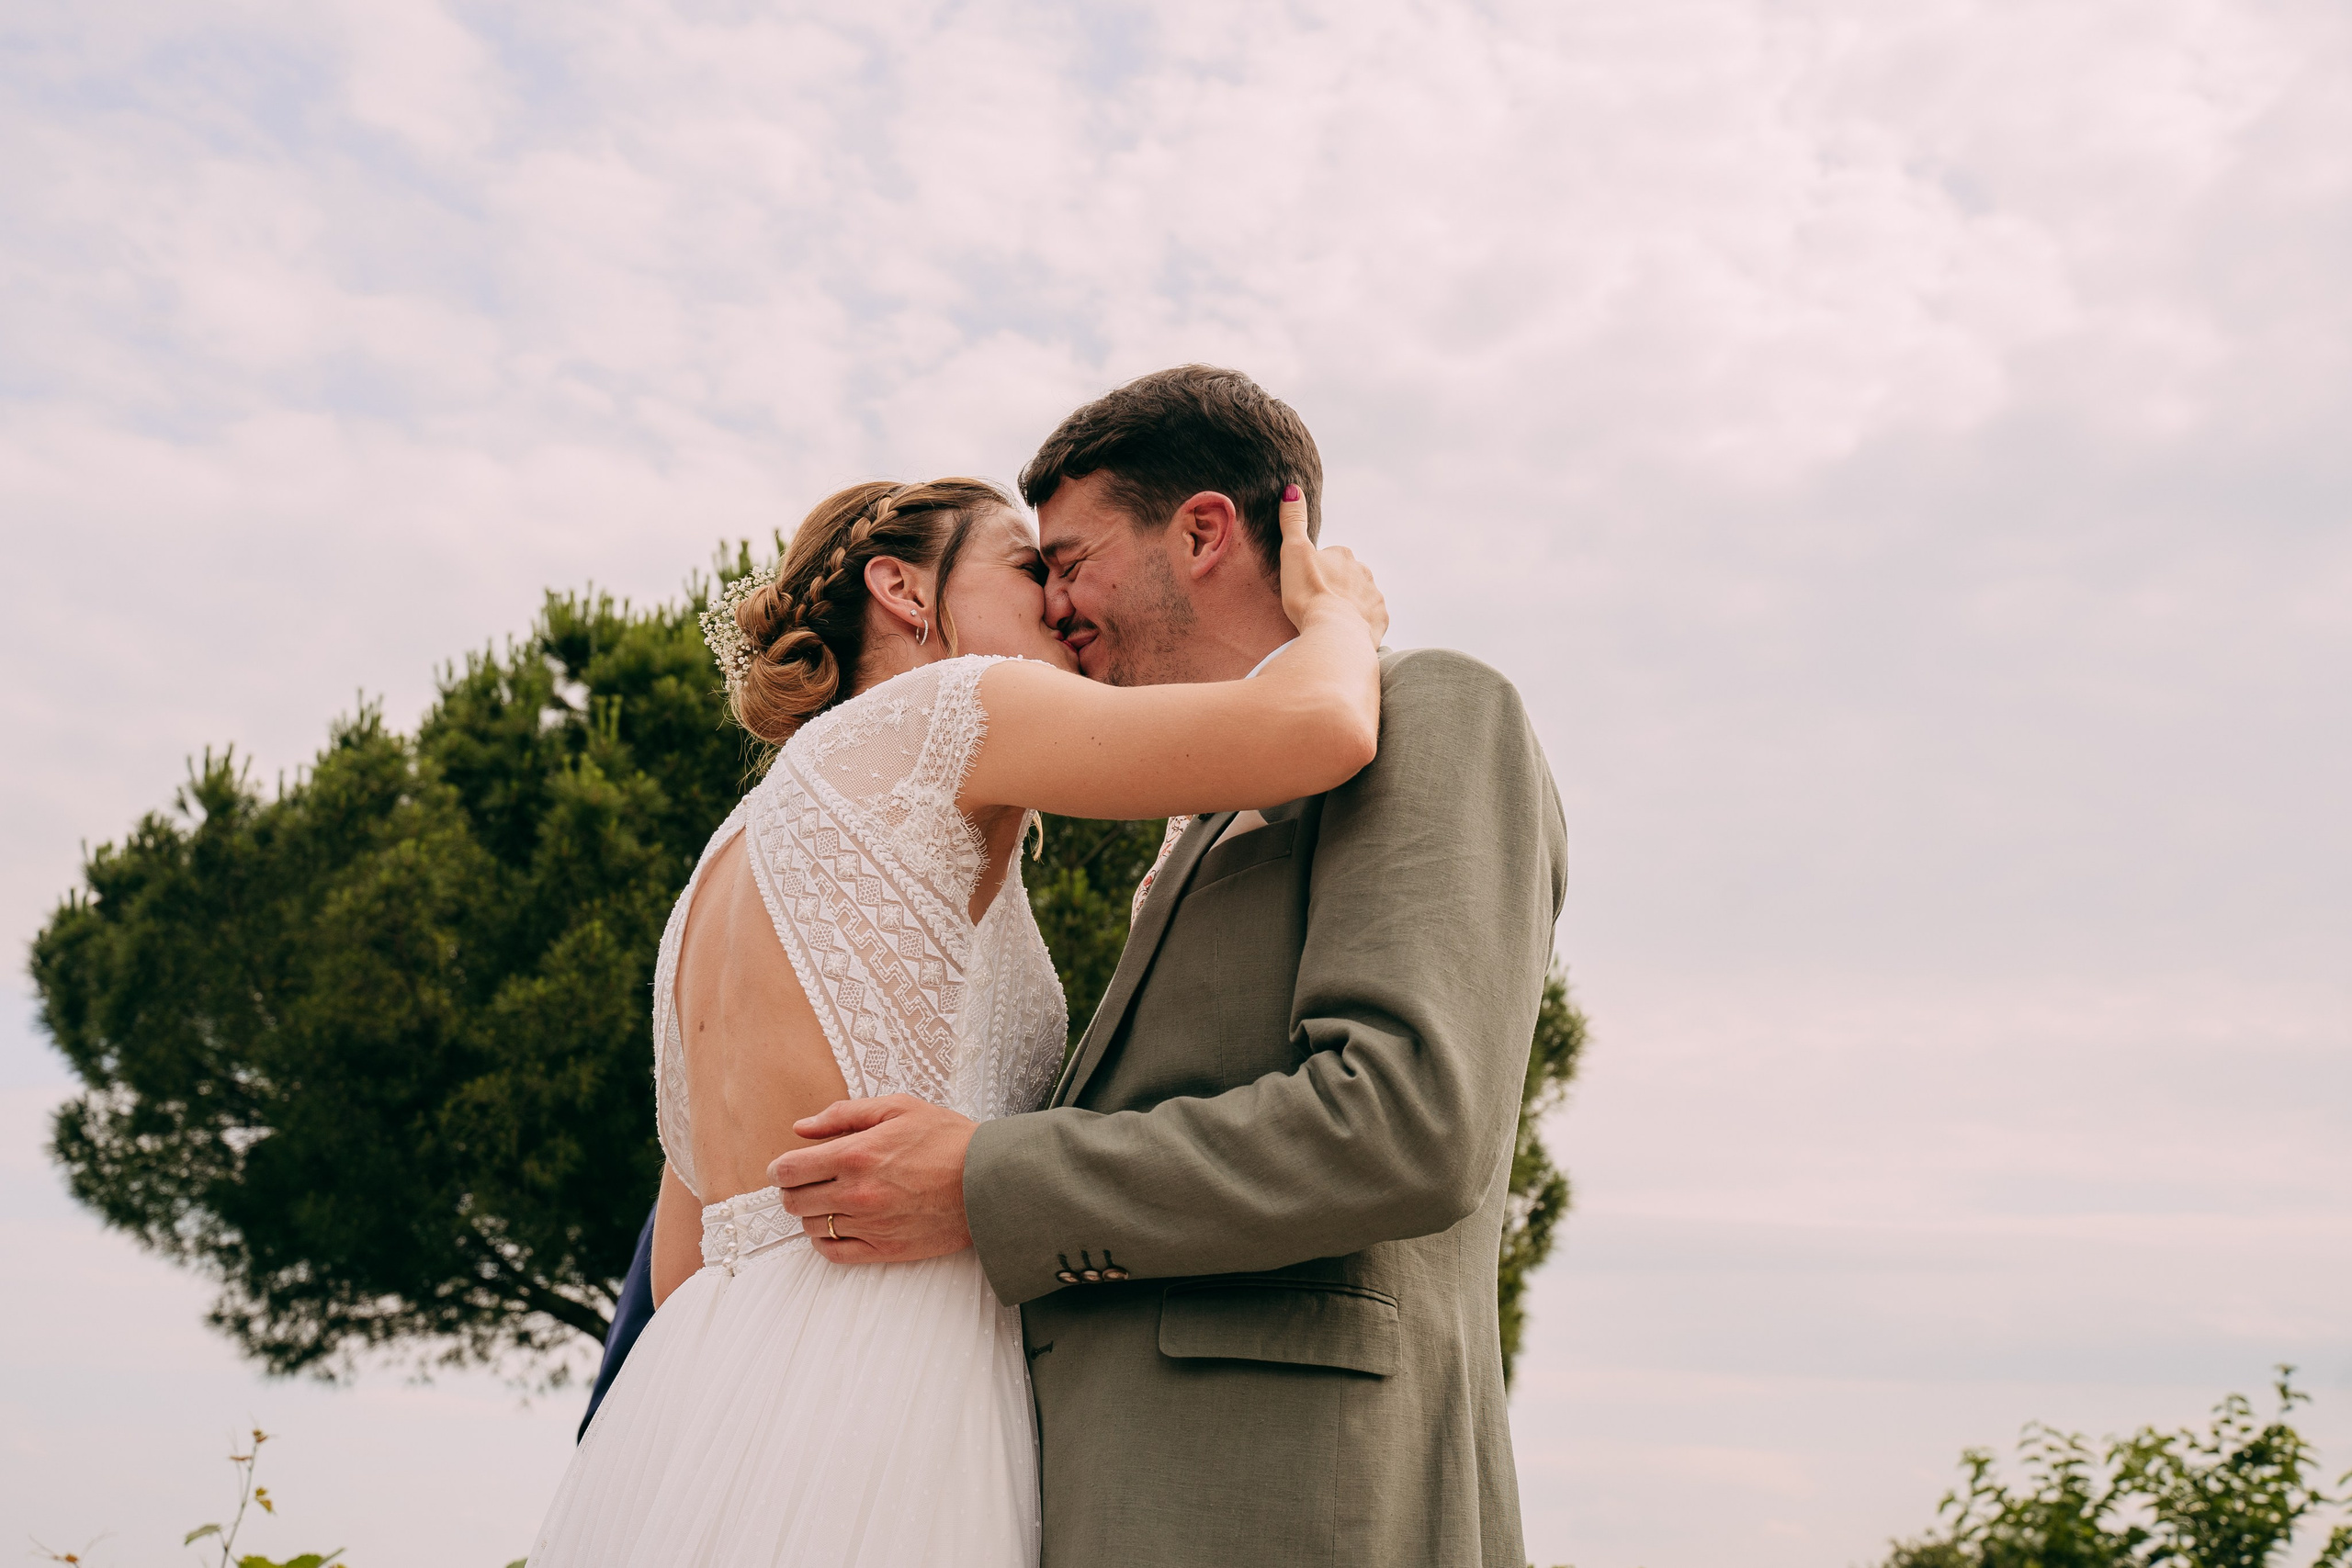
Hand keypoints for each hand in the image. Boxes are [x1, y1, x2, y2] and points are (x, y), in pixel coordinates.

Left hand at [767, 1095, 976, 1263]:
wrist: (990, 1181)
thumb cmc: (947, 1139)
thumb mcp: (898, 1107)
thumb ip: (844, 1114)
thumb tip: (801, 1128)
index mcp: (856, 1154)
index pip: (789, 1170)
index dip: (779, 1169)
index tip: (784, 1167)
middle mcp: (856, 1193)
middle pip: (793, 1201)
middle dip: (792, 1190)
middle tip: (807, 1181)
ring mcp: (869, 1225)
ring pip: (811, 1227)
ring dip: (811, 1213)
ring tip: (829, 1200)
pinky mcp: (884, 1250)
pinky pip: (834, 1252)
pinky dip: (826, 1240)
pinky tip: (838, 1225)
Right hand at [1276, 483, 1386, 647]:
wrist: (1333, 634)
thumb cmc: (1309, 593)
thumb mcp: (1293, 552)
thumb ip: (1293, 521)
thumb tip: (1293, 488)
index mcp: (1344, 555)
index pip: (1329, 557)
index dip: (1315, 570)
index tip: (1305, 584)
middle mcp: (1364, 572)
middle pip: (1347, 576)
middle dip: (1335, 586)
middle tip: (1315, 603)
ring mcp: (1374, 597)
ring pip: (1359, 598)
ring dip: (1347, 605)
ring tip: (1328, 621)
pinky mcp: (1379, 621)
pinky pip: (1370, 620)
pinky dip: (1359, 624)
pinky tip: (1344, 631)